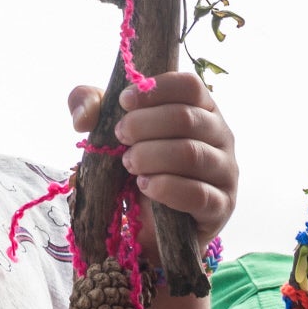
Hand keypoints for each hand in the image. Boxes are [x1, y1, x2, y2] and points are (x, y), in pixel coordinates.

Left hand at [69, 70, 237, 243]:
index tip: (123, 102)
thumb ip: (91, 107)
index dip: (156, 89)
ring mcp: (225, 171)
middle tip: (120, 136)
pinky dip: (166, 187)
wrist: (153, 223)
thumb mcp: (114, 131)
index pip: (190, 85)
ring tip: (129, 163)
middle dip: (144, 125)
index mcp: (202, 109)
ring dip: (152, 156)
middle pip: (186, 117)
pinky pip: (198, 193)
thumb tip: (82, 117)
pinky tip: (146, 186)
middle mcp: (221, 135)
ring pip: (191, 153)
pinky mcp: (221, 206)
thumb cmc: (140, 164)